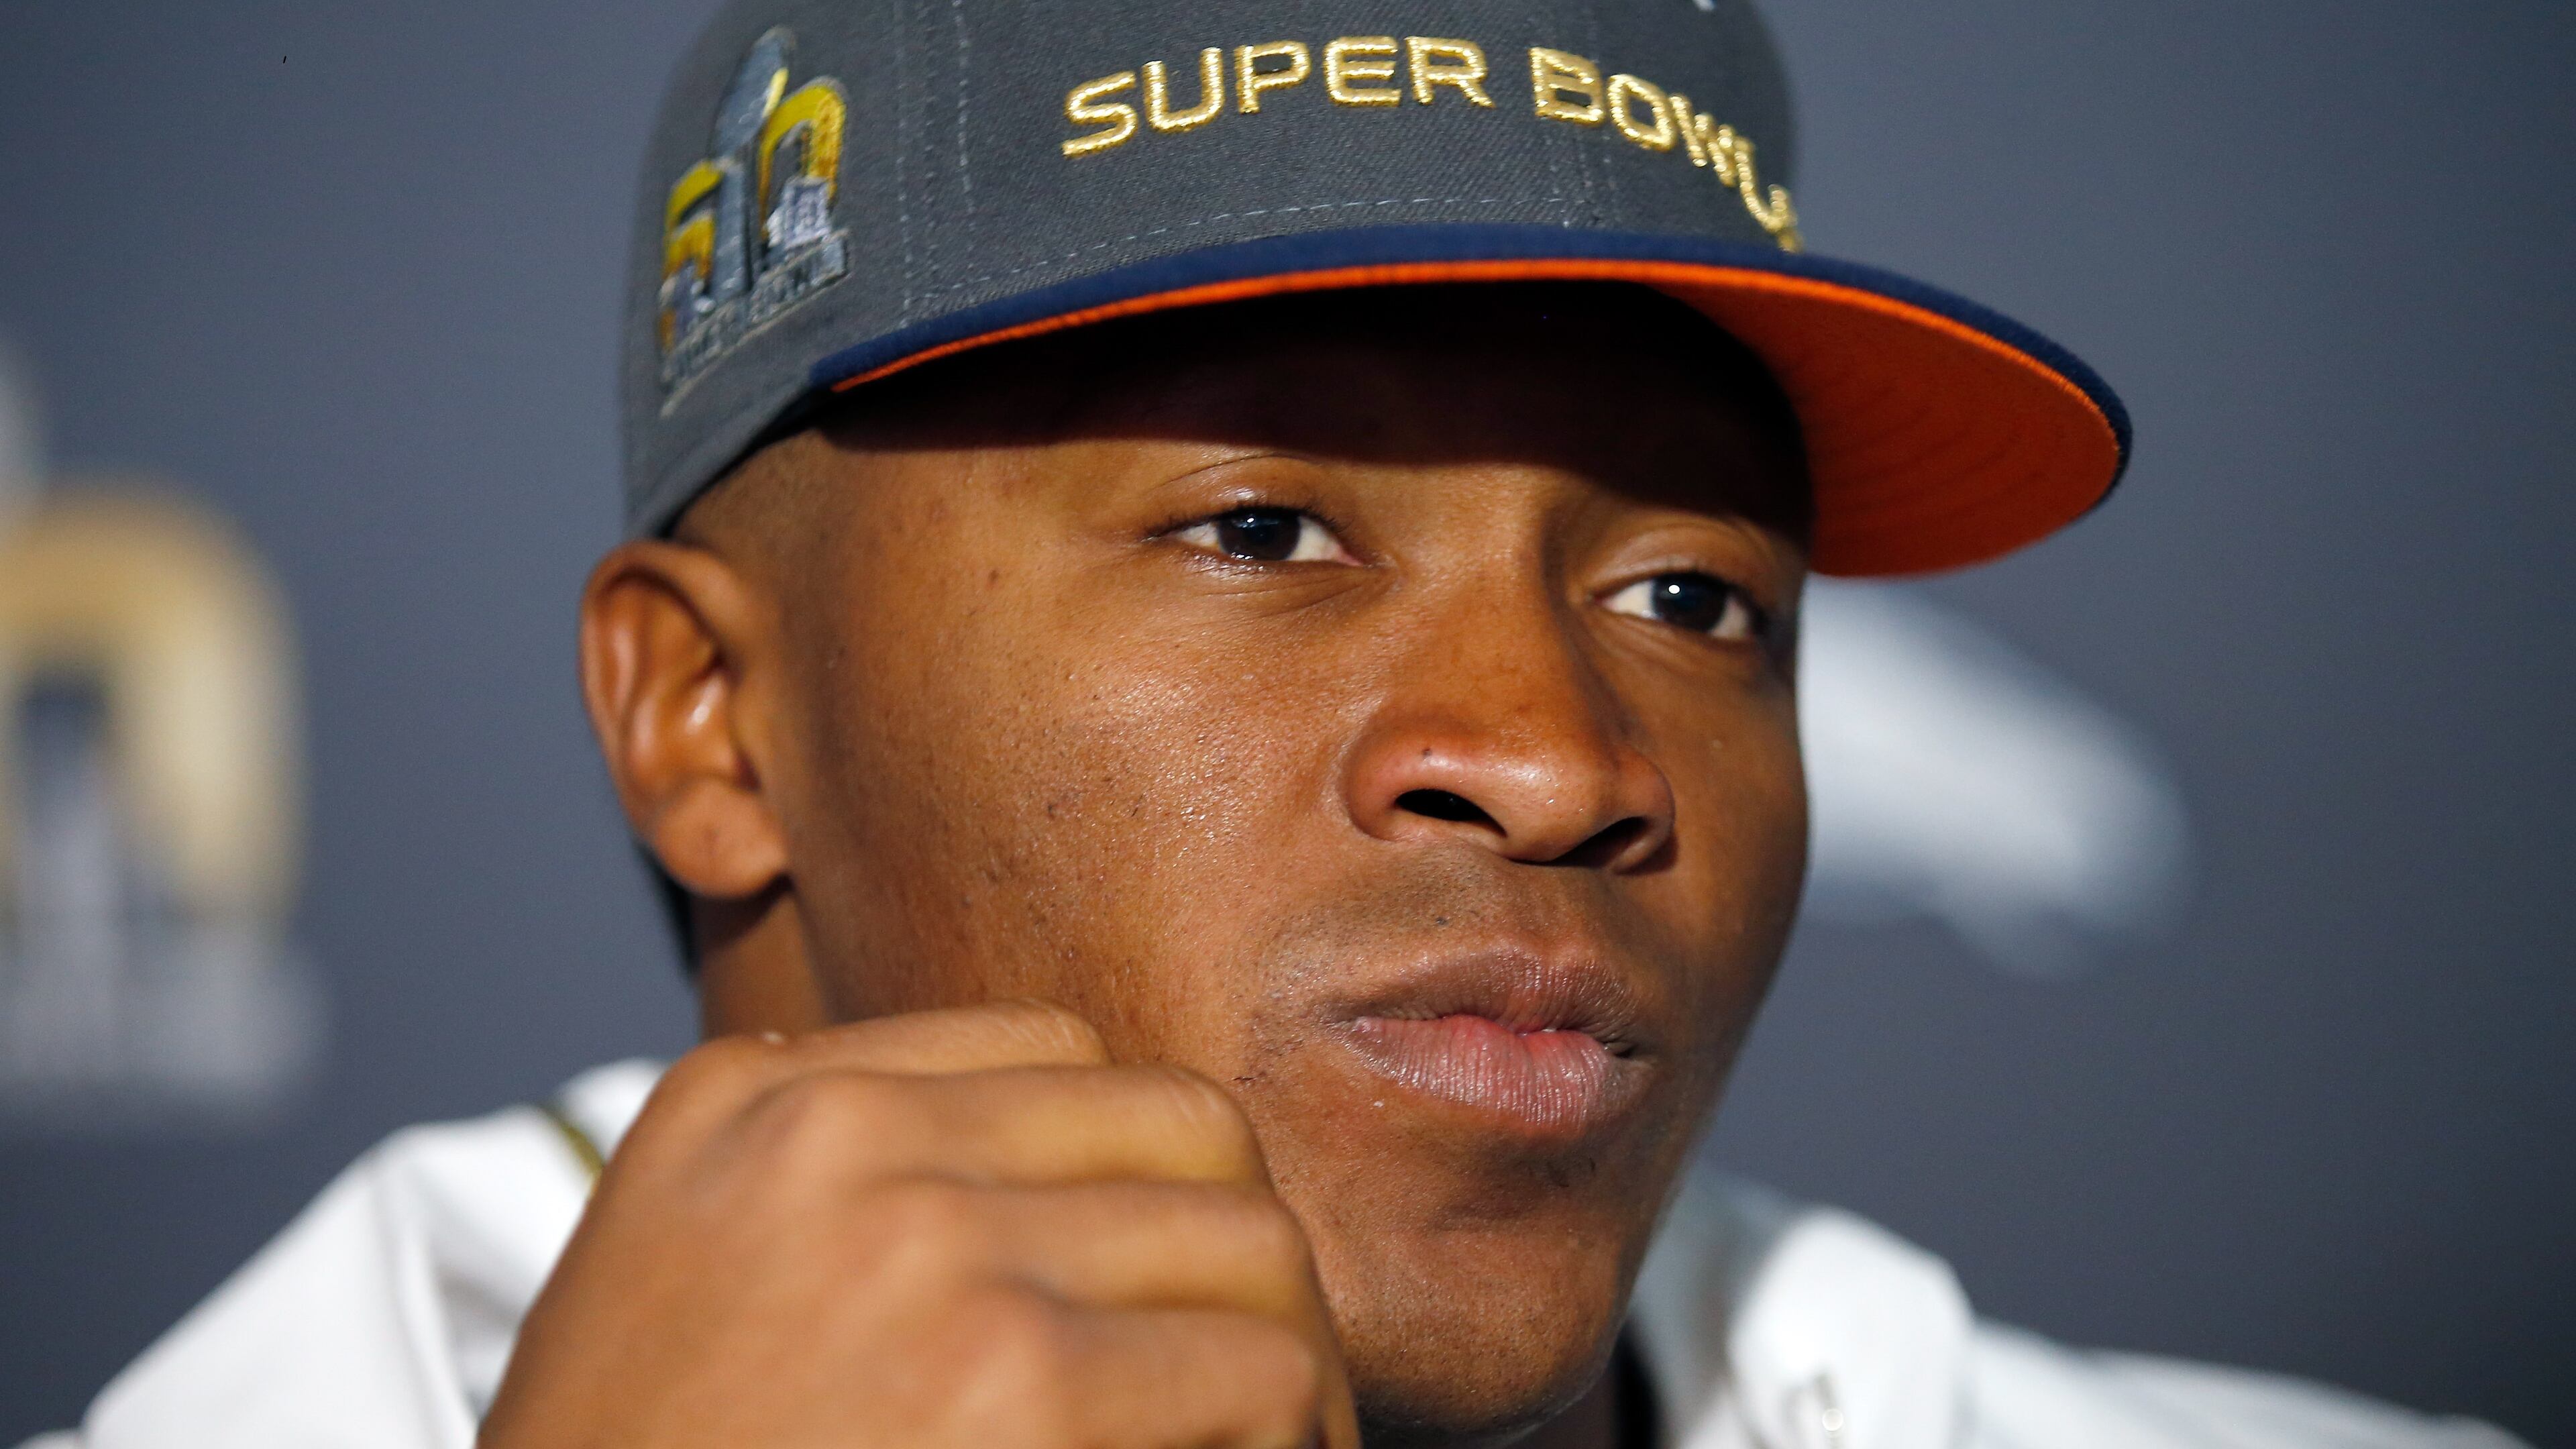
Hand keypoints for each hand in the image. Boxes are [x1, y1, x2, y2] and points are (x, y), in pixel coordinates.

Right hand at [481, 1001, 1358, 1448]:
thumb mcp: (677, 1278)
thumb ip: (827, 1192)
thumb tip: (1054, 1190)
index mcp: (754, 1101)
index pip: (1058, 1054)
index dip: (1137, 1175)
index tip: (1156, 1282)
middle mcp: (839, 1140)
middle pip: (1179, 1127)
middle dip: (1240, 1252)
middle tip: (1255, 1363)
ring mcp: (927, 1249)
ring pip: (1246, 1240)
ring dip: (1284, 1350)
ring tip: (1272, 1437)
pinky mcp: (1014, 1384)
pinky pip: (1254, 1368)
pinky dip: (1284, 1435)